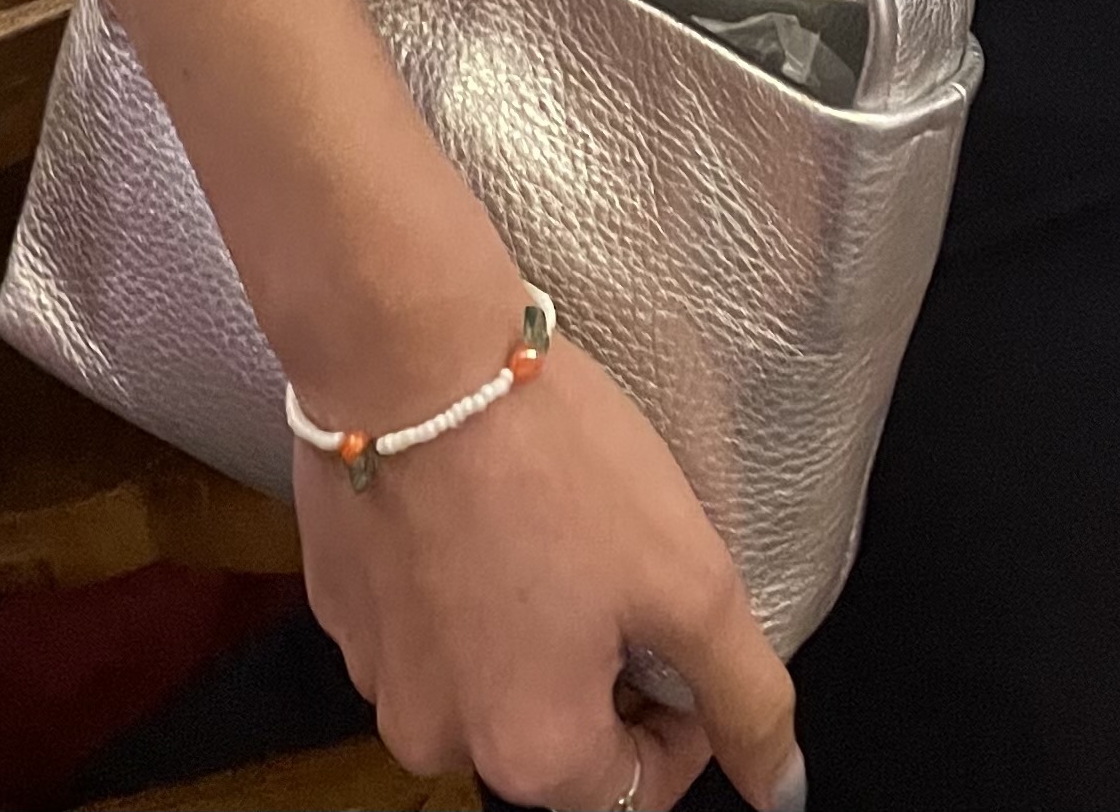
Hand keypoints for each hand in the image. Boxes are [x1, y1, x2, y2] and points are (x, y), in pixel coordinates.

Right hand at [294, 325, 802, 811]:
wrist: (408, 350)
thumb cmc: (549, 459)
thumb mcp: (690, 579)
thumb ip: (746, 699)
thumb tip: (781, 789)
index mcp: (529, 754)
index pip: (638, 789)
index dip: (682, 713)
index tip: (680, 626)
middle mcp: (438, 737)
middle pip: (553, 738)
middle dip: (600, 669)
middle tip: (618, 565)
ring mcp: (376, 671)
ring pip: (484, 680)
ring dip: (526, 630)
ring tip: (549, 525)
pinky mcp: (338, 601)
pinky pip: (421, 625)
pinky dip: (458, 587)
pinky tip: (484, 507)